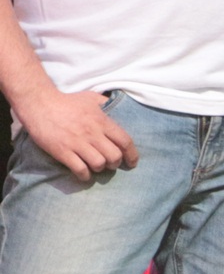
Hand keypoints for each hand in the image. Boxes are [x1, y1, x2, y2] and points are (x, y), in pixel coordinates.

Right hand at [14, 88, 134, 181]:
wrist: (40, 104)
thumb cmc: (67, 101)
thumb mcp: (91, 97)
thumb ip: (107, 103)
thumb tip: (118, 107)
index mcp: (102, 121)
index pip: (125, 141)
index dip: (132, 155)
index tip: (132, 162)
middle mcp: (92, 133)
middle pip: (114, 156)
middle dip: (115, 163)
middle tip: (111, 164)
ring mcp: (77, 143)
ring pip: (99, 164)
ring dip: (100, 169)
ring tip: (96, 166)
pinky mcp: (62, 151)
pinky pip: (79, 169)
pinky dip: (85, 175)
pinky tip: (84, 174)